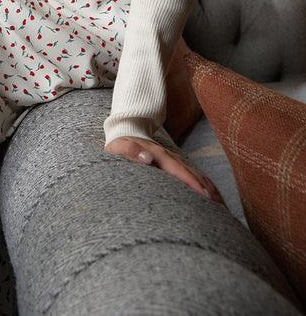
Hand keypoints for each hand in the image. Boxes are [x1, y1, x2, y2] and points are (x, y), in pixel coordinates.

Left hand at [104, 136, 223, 203]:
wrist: (126, 132)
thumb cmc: (121, 144)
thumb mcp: (120, 147)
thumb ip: (131, 151)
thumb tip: (147, 158)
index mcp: (158, 155)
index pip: (178, 170)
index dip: (192, 182)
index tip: (204, 195)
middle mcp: (170, 157)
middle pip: (193, 173)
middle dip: (207, 190)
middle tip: (220, 208)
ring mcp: (174, 159)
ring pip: (196, 174)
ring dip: (210, 188)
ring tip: (222, 207)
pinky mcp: (175, 164)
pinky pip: (193, 174)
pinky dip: (205, 185)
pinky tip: (213, 197)